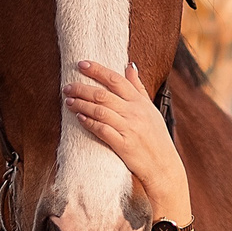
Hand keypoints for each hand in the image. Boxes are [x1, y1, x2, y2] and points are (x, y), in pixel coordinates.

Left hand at [64, 60, 188, 219]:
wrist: (163, 166)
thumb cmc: (156, 137)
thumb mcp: (150, 109)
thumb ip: (138, 88)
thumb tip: (130, 66)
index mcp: (140, 102)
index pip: (116, 80)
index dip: (97, 70)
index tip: (81, 64)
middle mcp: (134, 112)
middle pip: (103, 94)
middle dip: (82, 88)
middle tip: (67, 87)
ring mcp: (129, 128)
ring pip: (100, 110)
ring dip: (81, 104)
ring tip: (69, 102)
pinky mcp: (123, 145)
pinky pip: (102, 130)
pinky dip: (89, 123)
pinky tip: (80, 119)